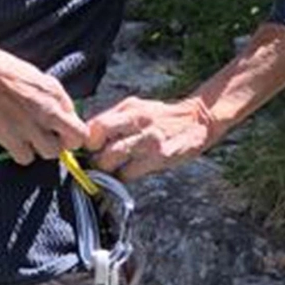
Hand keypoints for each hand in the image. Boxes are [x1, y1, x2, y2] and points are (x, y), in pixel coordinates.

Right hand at [0, 40, 89, 165]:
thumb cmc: (0, 67)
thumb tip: (65, 112)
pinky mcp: (10, 138)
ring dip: (42, 148)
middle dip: (63, 142)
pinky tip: (15, 140)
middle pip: (71, 143)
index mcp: (54, 93)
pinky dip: (21, 153)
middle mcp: (46, 111)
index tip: (63, 130)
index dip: (72, 131)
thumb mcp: (36, 74)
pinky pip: (25, 158)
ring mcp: (29, 127)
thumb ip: (54, 96)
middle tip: (51, 136)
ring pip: (50, 153)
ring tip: (30, 137)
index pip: (79, 126)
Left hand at [85, 96, 216, 180]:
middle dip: (94, 158)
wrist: (196, 120)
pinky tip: (125, 174)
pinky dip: (122, 176)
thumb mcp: (135, 107)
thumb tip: (87, 132)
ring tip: (108, 170)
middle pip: (101, 145)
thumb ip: (112, 118)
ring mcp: (149, 141)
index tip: (88, 147)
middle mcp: (138, 122)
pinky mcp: (160, 157)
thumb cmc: (160, 116)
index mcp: (129, 109)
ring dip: (105, 169)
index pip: (96, 125)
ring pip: (113, 160)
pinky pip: (130, 173)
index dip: (87, 140)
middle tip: (96, 163)